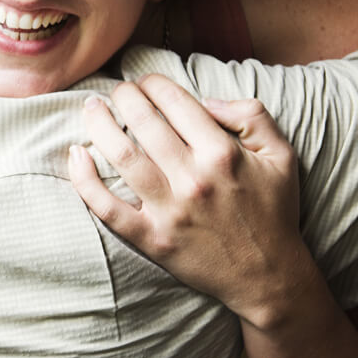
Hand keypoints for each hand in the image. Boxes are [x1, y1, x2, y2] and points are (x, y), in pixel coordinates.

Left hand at [67, 74, 312, 327]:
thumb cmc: (273, 212)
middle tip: (116, 90)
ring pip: (121, 155)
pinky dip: (85, 180)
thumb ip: (251, 116)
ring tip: (92, 108)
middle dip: (123, 96)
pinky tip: (76, 155)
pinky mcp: (151, 239)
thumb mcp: (282, 156)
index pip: (175, 102)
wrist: (267, 276)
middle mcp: (193, 178)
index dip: (153, 83)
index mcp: (223, 154)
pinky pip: (107, 207)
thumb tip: (206, 99)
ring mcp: (169, 211)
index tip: (144, 81)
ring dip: (99, 124)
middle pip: (143, 121)